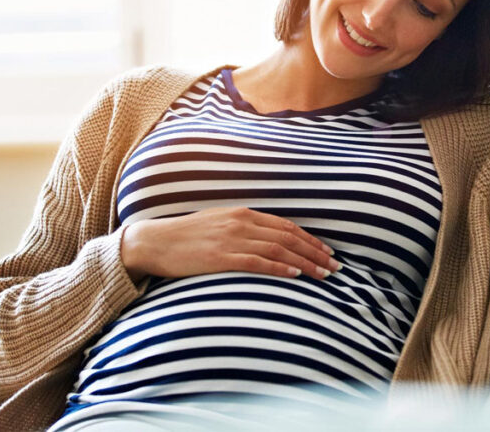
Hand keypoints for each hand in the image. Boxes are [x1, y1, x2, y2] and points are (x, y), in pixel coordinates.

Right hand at [119, 206, 340, 282]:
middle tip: (335, 267)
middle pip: (288, 238)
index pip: (286, 226)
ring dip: (305, 263)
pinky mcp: (220, 257)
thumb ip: (243, 229)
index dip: (310, 239)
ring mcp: (231, 239)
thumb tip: (267, 241)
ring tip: (323, 274)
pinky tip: (295, 275)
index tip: (327, 252)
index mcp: (242, 213)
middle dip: (315, 252)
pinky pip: (257, 262)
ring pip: (278, 250)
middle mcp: (241, 223)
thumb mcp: (219, 224)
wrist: (154, 242)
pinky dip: (279, 268)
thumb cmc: (186, 237)